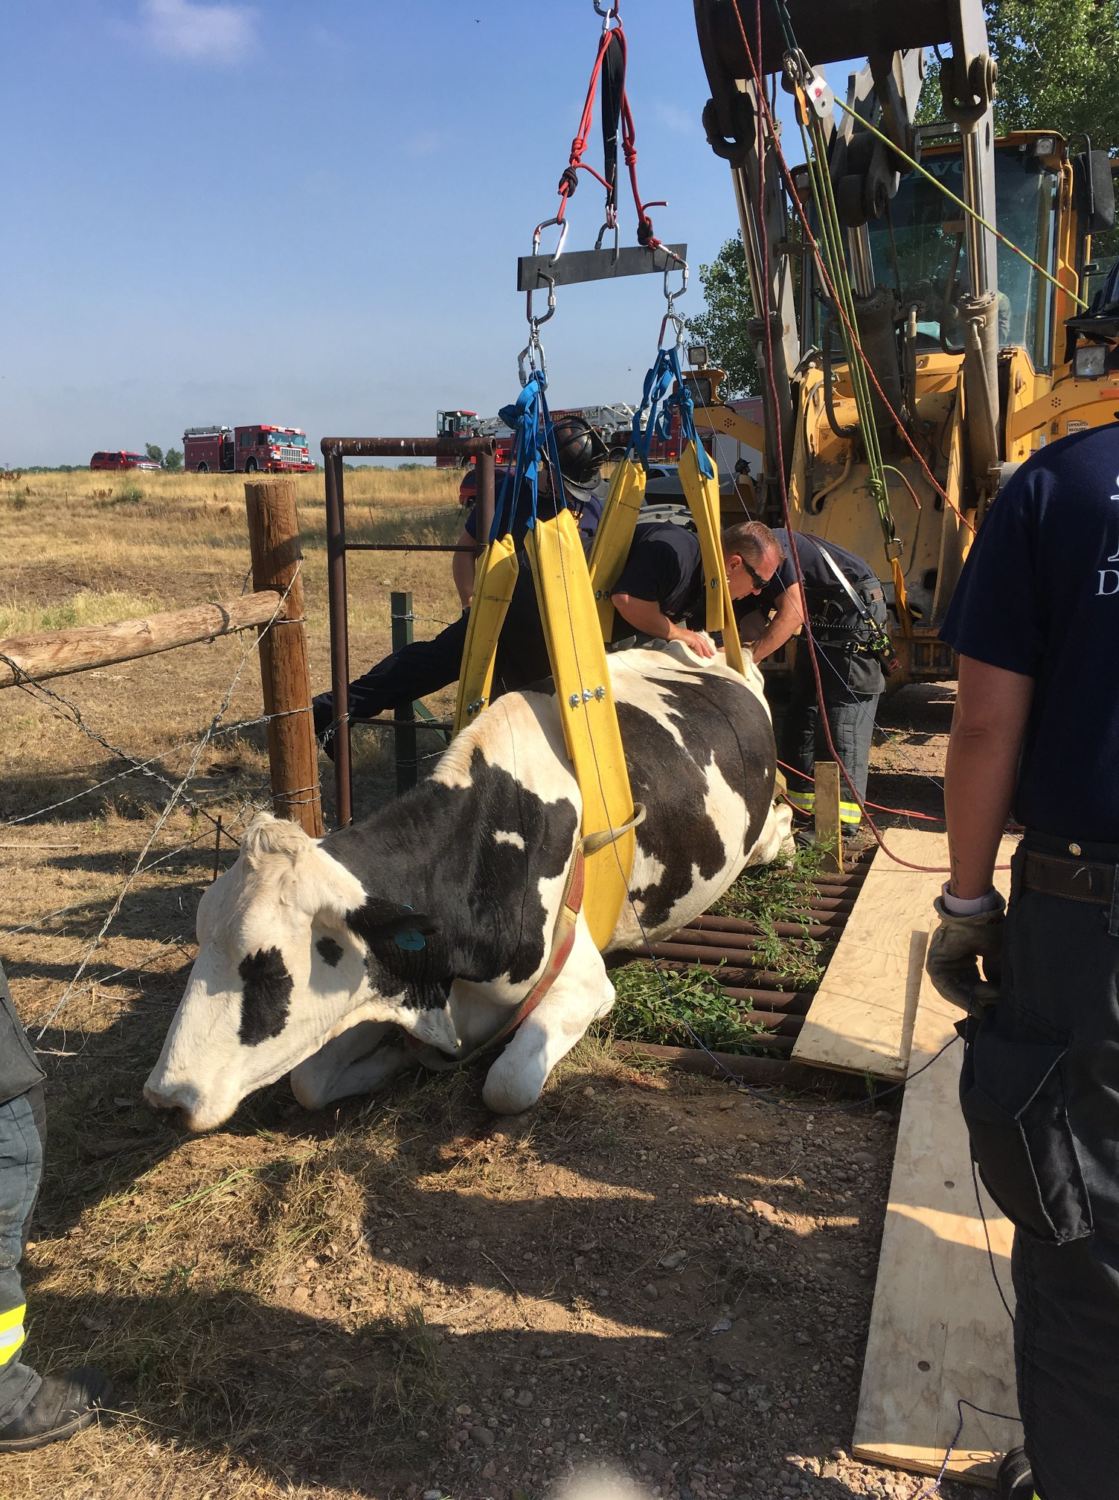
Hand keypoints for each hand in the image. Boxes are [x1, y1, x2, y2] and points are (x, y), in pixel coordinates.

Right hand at [670, 627, 715, 658]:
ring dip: (706, 651)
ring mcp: (693, 636)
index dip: (706, 645)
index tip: (708, 650)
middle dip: (709, 648)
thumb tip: (690, 648)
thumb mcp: (683, 639)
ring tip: (709, 656)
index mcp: (693, 634)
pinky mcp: (692, 639)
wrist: (672, 631)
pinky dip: (700, 652)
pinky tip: (702, 656)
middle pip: (704, 642)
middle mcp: (694, 635)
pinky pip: (698, 647)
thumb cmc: (674, 635)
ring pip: (703, 645)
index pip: (702, 640)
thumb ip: (687, 643)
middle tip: (712, 654)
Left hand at [925, 893, 1005, 1012]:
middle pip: (963, 991)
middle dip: (978, 1003)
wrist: (974, 915)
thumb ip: (996, 976)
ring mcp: (940, 964)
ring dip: (971, 1000)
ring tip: (986, 1009)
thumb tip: (1001, 998)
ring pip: (954, 991)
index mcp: (963, 961)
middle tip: (991, 1014)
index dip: (985, 999)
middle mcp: (950, 964)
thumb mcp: (996, 958)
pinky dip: (961, 995)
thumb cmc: (987, 931)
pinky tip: (975, 1001)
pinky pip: (946, 986)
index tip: (995, 1011)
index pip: (972, 987)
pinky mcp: (934, 964)